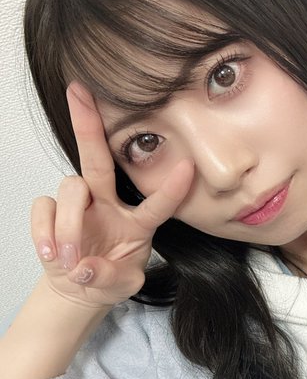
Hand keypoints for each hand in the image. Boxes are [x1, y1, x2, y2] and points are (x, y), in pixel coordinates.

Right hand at [30, 83, 193, 308]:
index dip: (173, 188)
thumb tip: (86, 268)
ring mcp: (79, 205)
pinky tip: (52, 255)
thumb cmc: (110, 275)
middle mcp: (109, 203)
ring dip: (70, 225)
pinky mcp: (51, 213)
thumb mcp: (122, 284)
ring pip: (72, 187)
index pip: (158, 203)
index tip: (190, 165)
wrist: (79, 286)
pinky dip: (45, 232)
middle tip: (79, 92)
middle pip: (99, 159)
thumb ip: (112, 277)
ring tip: (70, 259)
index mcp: (139, 221)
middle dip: (89, 125)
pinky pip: (44, 208)